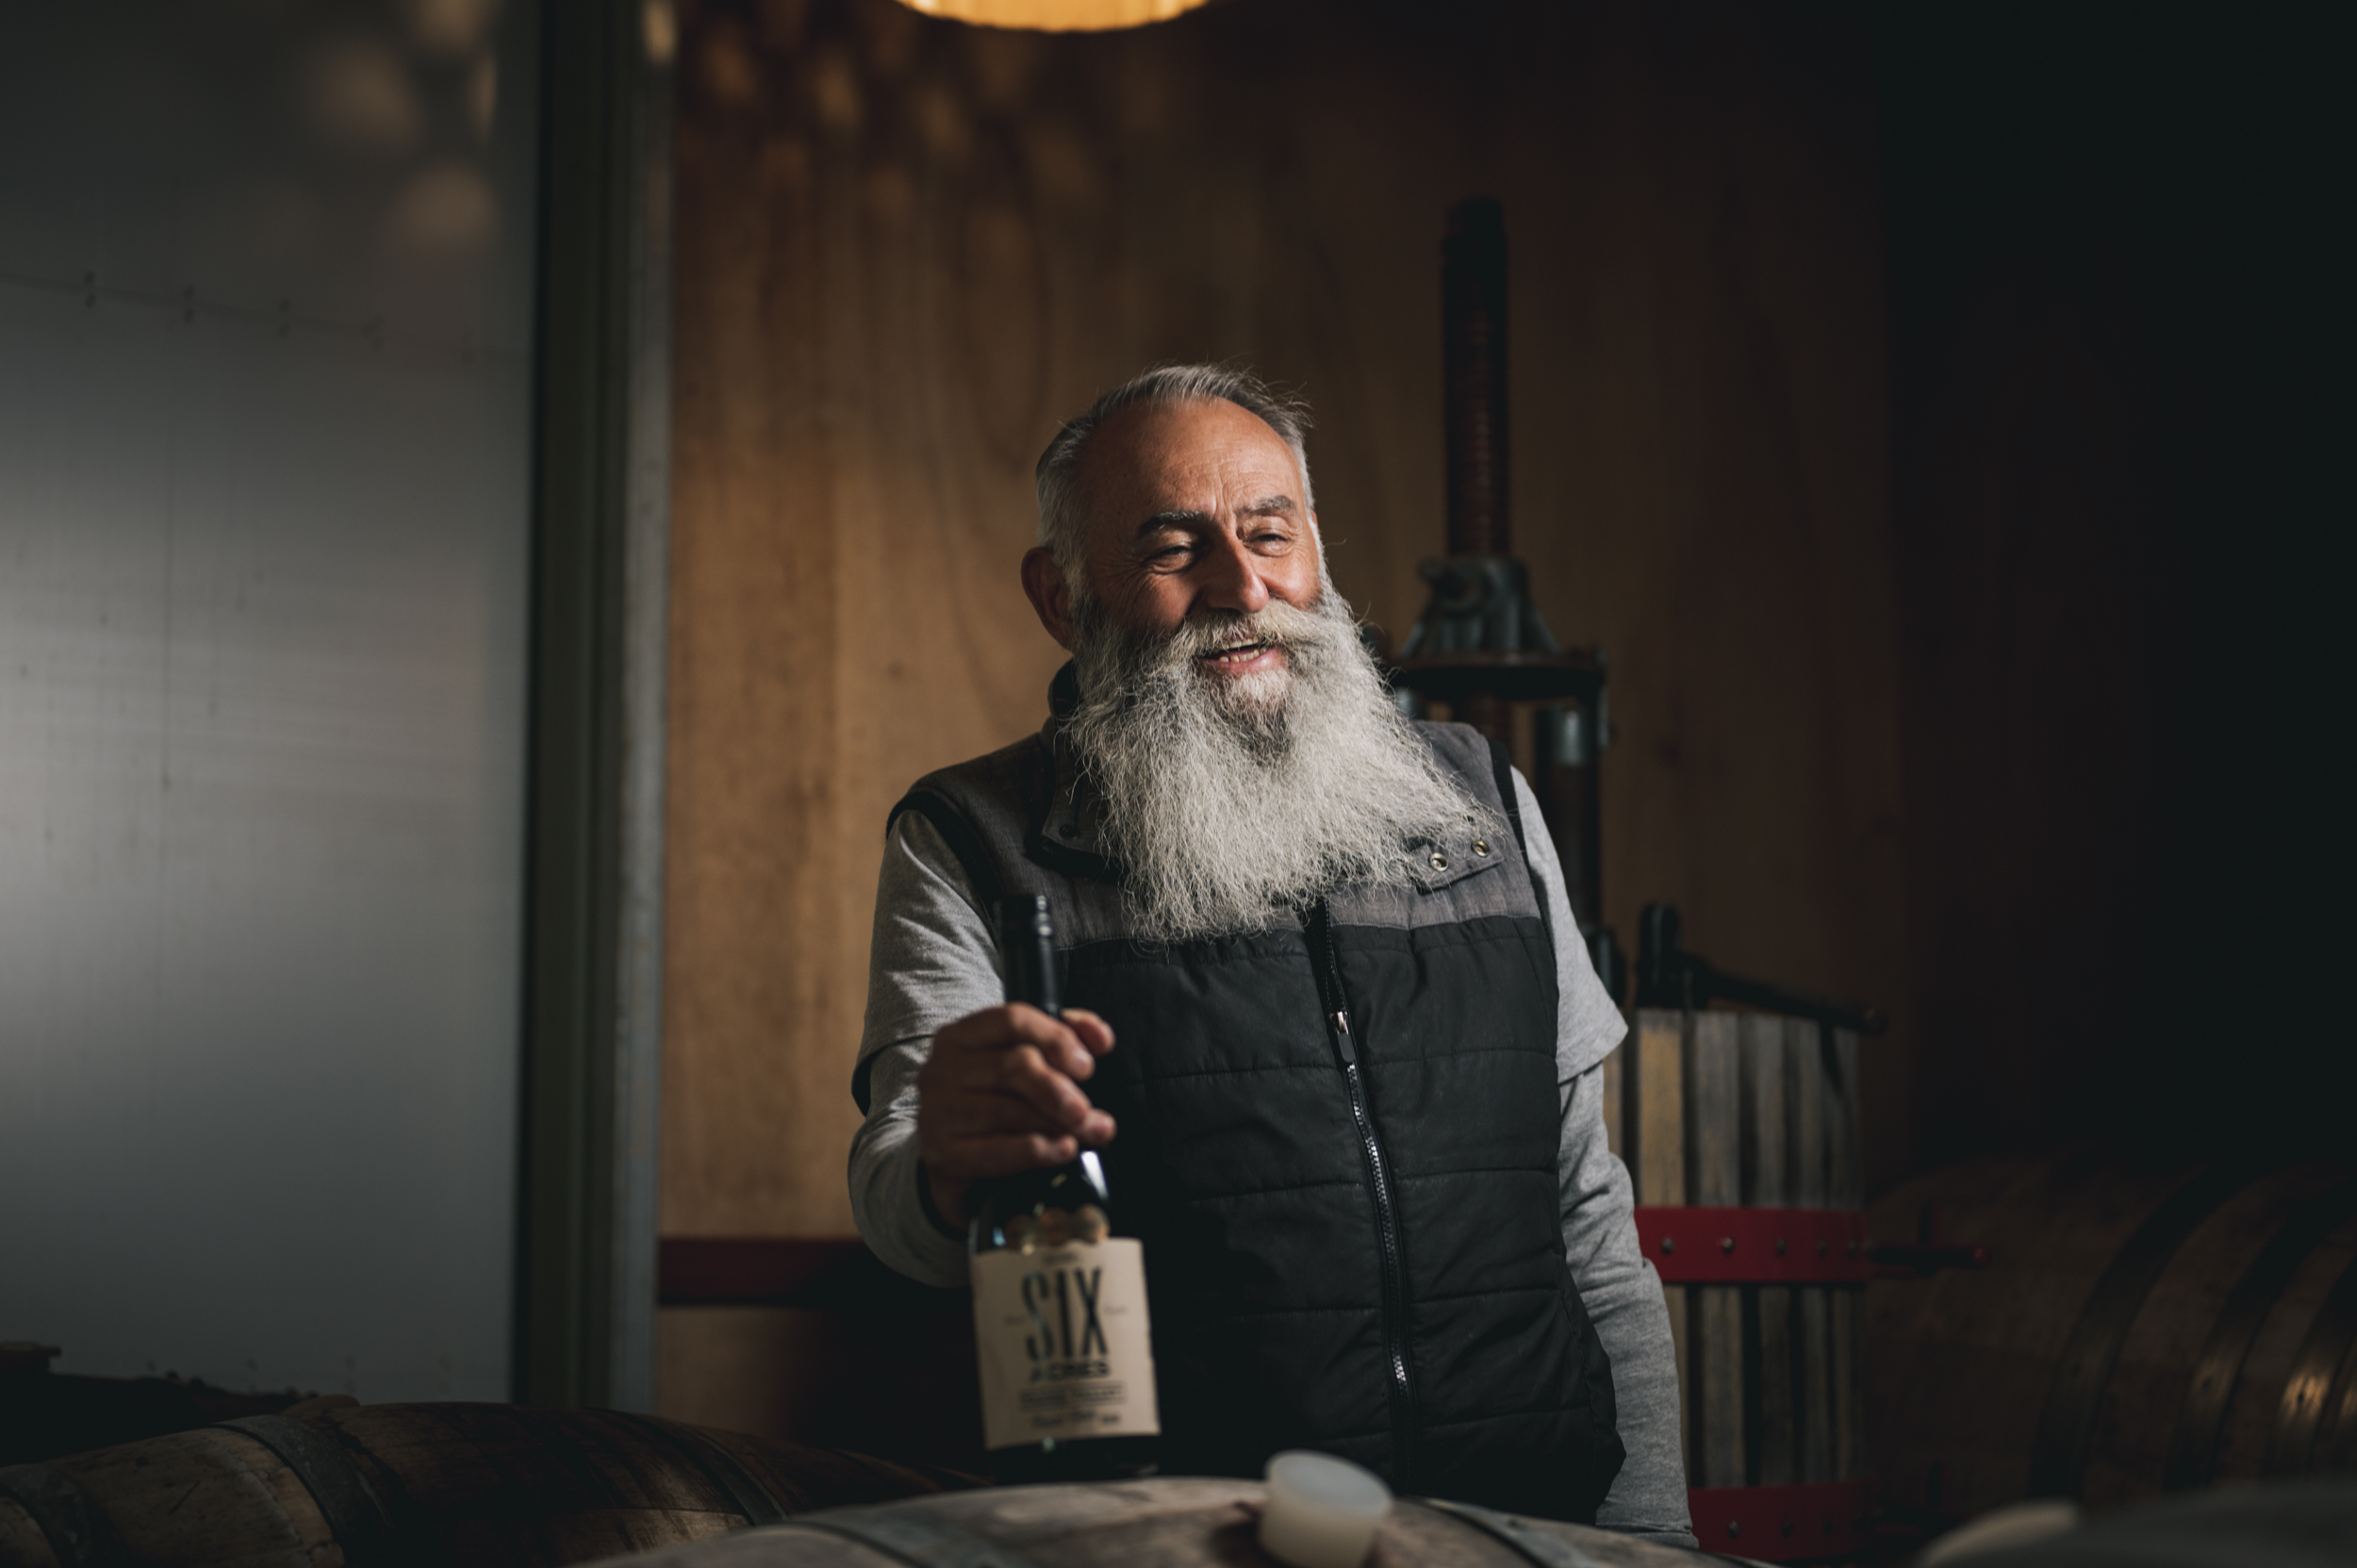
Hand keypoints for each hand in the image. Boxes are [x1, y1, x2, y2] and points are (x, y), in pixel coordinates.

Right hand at [916, 1003, 1116, 1228]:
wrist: (947, 1157)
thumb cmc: (990, 1100)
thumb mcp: (1018, 1061)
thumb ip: (1060, 1038)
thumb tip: (1099, 1036)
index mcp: (962, 1035)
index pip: (1010, 1020)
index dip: (1056, 1039)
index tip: (1086, 1065)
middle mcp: (943, 1068)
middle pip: (1012, 1067)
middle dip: (1060, 1089)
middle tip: (1087, 1110)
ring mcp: (938, 1110)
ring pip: (1008, 1110)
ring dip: (1058, 1124)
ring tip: (1089, 1132)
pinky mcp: (942, 1152)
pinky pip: (995, 1151)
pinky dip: (1037, 1150)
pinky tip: (1062, 1149)